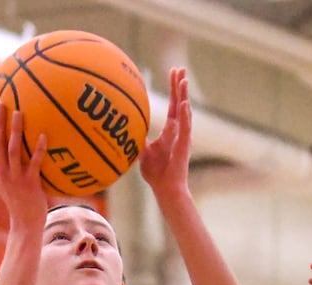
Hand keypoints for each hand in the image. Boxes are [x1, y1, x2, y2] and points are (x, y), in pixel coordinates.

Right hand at [0, 103, 47, 224]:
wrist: (25, 225)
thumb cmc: (22, 203)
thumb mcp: (12, 183)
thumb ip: (13, 167)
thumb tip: (21, 149)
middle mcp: (2, 173)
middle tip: (0, 103)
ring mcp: (15, 178)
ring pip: (12, 150)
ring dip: (15, 130)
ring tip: (19, 112)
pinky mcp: (30, 184)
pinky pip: (34, 163)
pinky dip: (38, 149)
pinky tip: (44, 135)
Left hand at [139, 68, 190, 194]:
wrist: (165, 188)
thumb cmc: (155, 173)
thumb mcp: (142, 152)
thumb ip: (139, 139)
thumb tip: (127, 129)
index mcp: (170, 131)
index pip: (173, 105)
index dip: (173, 90)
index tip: (173, 73)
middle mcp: (179, 131)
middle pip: (181, 103)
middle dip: (180, 86)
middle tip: (180, 68)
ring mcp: (182, 137)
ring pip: (185, 112)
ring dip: (184, 96)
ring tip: (183, 81)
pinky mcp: (184, 146)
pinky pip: (185, 128)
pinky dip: (185, 116)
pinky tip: (184, 104)